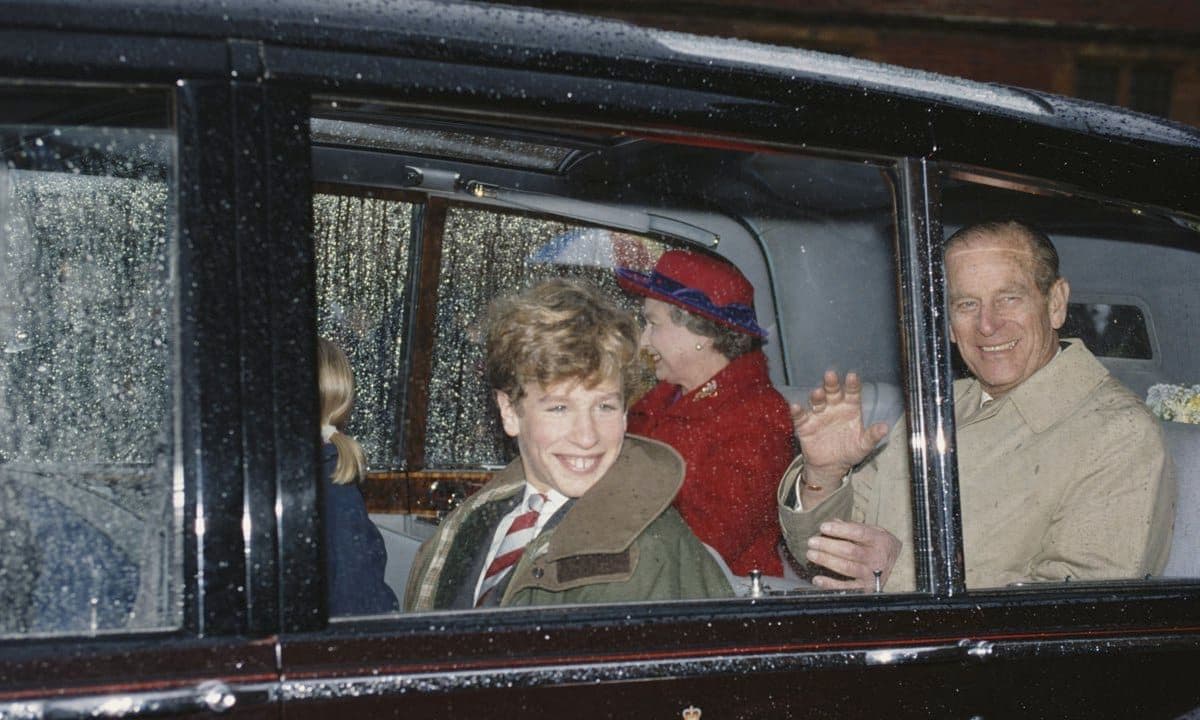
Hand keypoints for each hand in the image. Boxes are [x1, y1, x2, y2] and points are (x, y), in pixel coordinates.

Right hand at [791, 371, 889, 488]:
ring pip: (817, 402)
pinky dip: (797, 411)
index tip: (852, 376)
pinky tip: (796, 407)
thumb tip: (885, 427)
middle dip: (831, 384)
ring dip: (817, 397)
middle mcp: (834, 408)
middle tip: (830, 375)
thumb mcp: (863, 445)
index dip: (852, 385)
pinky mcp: (805, 425)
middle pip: (832, 392)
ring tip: (817, 393)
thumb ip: (872, 436)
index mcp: (850, 408)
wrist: (831, 466)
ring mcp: (819, 415)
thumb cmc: (849, 451)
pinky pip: (800, 417)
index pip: (852, 393)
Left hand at [805, 519, 900, 591]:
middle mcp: (876, 558)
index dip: (839, 530)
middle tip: (812, 542)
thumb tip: (832, 522)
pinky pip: (846, 588)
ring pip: (846, 567)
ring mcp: (871, 575)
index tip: (823, 527)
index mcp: (879, 540)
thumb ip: (853, 526)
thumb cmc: (879, 546)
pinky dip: (830, 584)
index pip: (858, 532)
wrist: (898, 566)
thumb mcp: (873, 531)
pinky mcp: (866, 589)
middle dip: (828, 546)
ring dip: (826, 561)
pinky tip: (817, 578)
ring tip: (811, 554)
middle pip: (850, 551)